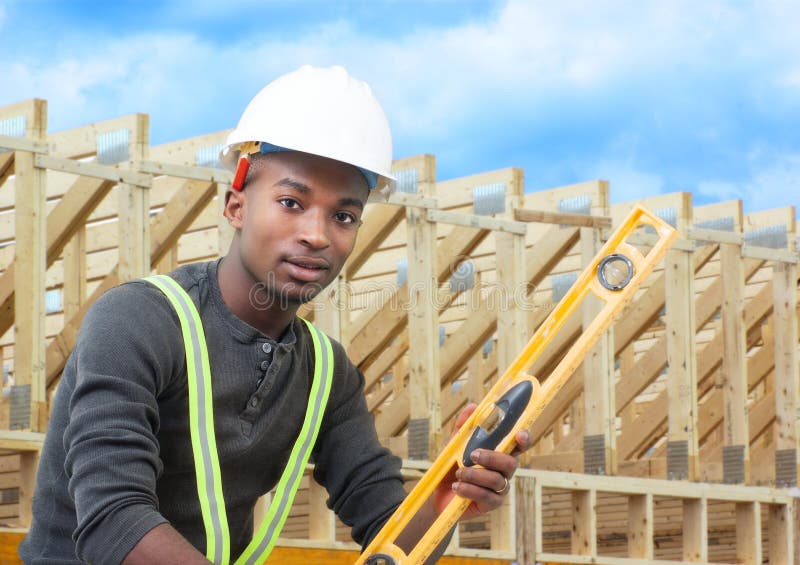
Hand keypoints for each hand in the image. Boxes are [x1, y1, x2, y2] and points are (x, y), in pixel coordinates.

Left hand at [432, 403, 531, 518]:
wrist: (438, 494)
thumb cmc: (451, 467)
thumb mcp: (454, 444)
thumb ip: (464, 427)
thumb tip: (472, 407)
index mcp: (498, 453)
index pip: (517, 446)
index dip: (523, 439)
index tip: (519, 434)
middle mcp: (503, 471)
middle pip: (511, 463)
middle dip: (492, 457)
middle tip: (473, 455)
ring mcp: (500, 488)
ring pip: (497, 480)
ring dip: (475, 475)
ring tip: (459, 473)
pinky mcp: (492, 504)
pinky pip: (486, 497)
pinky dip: (470, 489)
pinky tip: (457, 487)